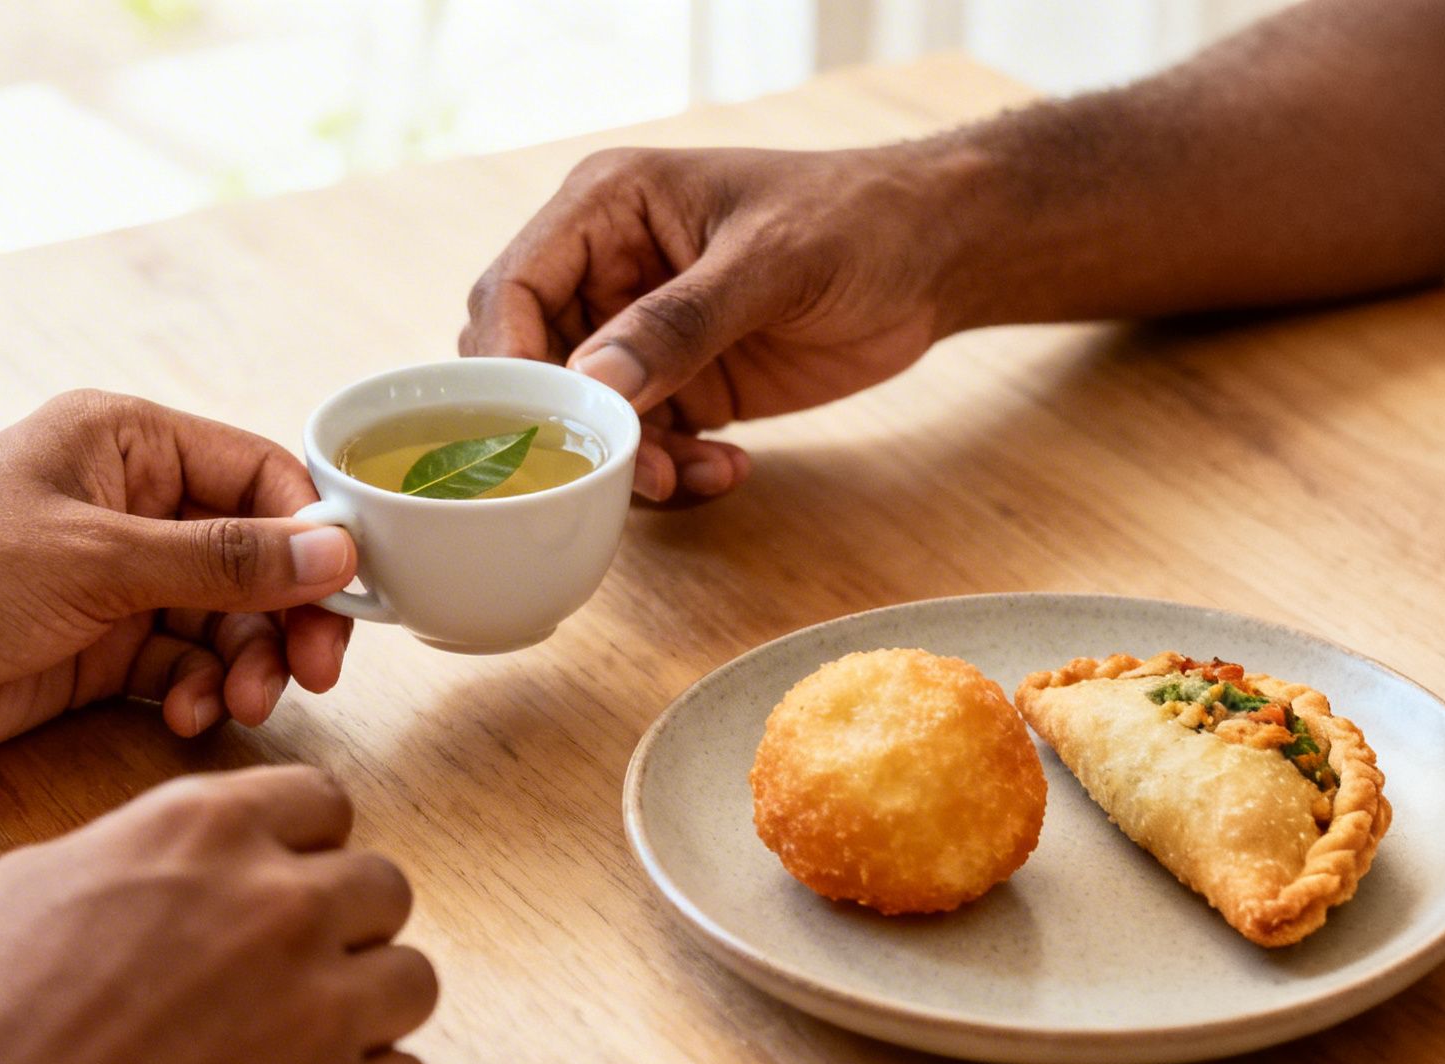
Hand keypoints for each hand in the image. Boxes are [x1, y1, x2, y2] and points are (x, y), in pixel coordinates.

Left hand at [0, 390, 358, 769]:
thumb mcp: (99, 559)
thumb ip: (225, 560)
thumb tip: (337, 552)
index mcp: (129, 444)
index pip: (260, 474)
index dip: (310, 533)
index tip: (345, 593)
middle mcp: (133, 505)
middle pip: (256, 554)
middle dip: (286, 615)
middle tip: (311, 672)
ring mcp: (118, 579)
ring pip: (229, 617)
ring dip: (246, 663)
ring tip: (238, 704)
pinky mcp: (101, 646)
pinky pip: (186, 663)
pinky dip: (199, 691)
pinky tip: (185, 715)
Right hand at [0, 765, 435, 1063]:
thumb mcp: (41, 883)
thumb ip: (146, 851)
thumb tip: (188, 860)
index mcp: (206, 830)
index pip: (323, 802)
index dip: (304, 849)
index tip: (286, 884)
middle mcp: (278, 902)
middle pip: (382, 888)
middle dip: (343, 929)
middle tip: (289, 975)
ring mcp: (316, 1005)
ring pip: (411, 980)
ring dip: (364, 1010)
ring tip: (297, 1044)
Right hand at [462, 144, 969, 501]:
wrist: (937, 257)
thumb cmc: (858, 220)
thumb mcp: (771, 262)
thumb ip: (681, 322)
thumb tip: (594, 382)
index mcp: (606, 209)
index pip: (514, 290)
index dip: (507, 363)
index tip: (533, 431)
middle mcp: (607, 271)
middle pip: (533, 368)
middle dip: (571, 429)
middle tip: (630, 468)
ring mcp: (642, 335)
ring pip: (587, 422)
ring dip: (631, 463)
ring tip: (699, 473)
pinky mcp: (682, 387)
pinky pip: (644, 446)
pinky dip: (676, 472)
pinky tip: (730, 470)